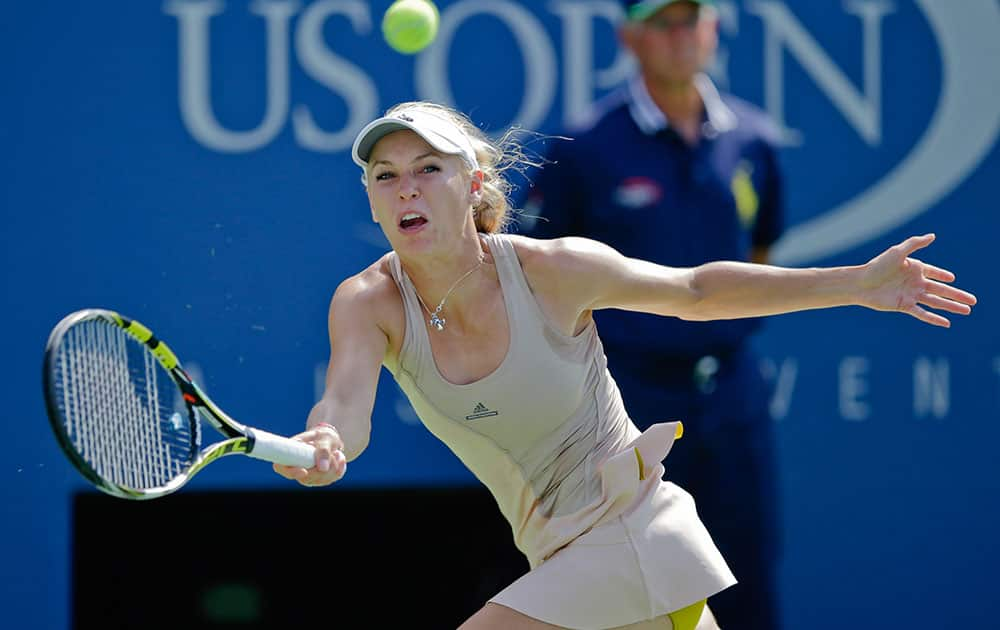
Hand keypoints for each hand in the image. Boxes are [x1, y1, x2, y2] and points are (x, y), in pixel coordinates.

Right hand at [272, 424, 346, 485]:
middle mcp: (295, 467)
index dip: (290, 472)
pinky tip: (340, 459)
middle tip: (333, 454)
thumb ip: (323, 450)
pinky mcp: (318, 480)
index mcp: (290, 453)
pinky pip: (329, 480)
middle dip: (322, 469)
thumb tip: (323, 468)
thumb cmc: (323, 436)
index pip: (281, 467)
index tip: (304, 471)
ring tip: (337, 453)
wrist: (330, 440)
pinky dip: (338, 470)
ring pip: (319, 481)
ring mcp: (307, 476)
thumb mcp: (325, 438)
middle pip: (304, 478)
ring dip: (333, 468)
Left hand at [860, 234, 976, 326]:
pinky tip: (946, 323)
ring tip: (967, 311)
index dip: (943, 276)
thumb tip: (933, 236)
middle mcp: (915, 282)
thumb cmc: (877, 266)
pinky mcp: (904, 306)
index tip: (952, 279)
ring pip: (936, 302)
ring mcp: (911, 295)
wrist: (860, 283)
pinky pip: (922, 313)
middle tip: (973, 301)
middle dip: (957, 295)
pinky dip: (934, 318)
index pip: (934, 273)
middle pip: (941, 290)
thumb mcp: (897, 252)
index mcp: (915, 268)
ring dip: (951, 307)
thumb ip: (915, 244)